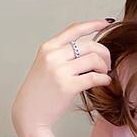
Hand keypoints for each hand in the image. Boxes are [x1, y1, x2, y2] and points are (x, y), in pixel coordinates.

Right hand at [11, 18, 113, 136]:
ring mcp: (60, 70)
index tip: (106, 23)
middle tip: (106, 65)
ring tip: (103, 74)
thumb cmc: (40, 92)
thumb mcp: (45, 66)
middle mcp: (53, 56)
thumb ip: (62, 55)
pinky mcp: (68, 86)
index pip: (74, 29)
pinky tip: (105, 82)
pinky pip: (94, 77)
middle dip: (104, 54)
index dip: (93, 24)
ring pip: (94, 59)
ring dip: (104, 67)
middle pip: (89, 45)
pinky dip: (104, 79)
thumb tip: (88, 50)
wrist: (29, 114)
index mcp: (48, 48)